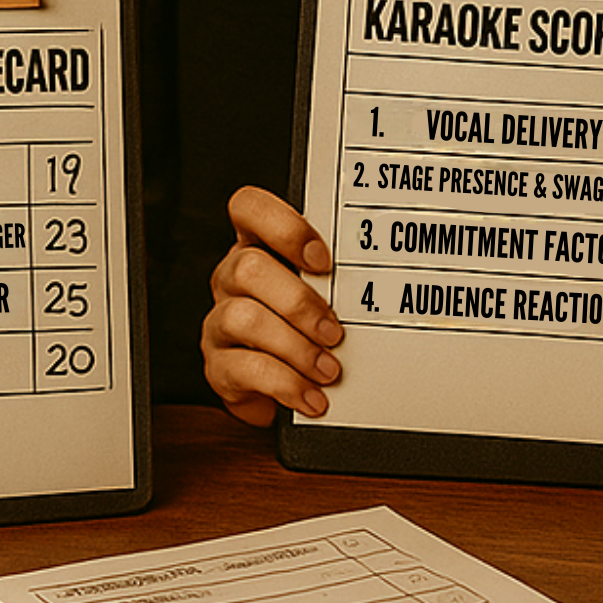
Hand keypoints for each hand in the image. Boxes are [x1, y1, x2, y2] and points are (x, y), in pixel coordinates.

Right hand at [201, 188, 342, 426]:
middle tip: (334, 331)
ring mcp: (220, 321)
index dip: (283, 226)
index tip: (323, 260)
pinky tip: (312, 396)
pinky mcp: (219, 366)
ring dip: (295, 348)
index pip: (248, 207)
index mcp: (258, 246)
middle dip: (298, 302)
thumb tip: (383, 282)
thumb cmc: (311, 326)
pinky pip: (244, 370)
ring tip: (328, 369)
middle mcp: (232, 278)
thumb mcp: (325, 291)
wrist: (285, 387)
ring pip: (243, 318)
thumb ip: (338, 276)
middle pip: (247, 268)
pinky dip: (286, 384)